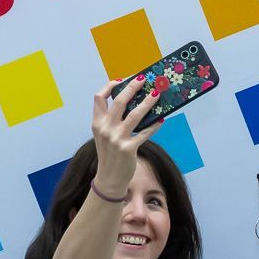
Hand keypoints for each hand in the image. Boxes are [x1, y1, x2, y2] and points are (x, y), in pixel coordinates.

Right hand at [90, 77, 162, 195]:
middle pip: (119, 102)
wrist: (109, 179)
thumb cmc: (109, 155)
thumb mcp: (104, 135)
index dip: (109, 86)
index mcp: (97, 123)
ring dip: (147, 103)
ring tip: (156, 94)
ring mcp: (117, 139)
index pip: (99, 98)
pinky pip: (145, 133)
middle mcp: (106, 129)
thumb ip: (111, 120)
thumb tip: (131, 103)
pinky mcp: (129, 149)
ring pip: (135, 115)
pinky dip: (154, 125)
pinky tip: (161, 119)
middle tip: (143, 79)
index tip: (121, 80)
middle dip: (132, 87)